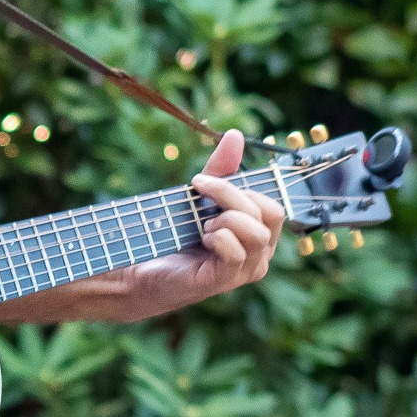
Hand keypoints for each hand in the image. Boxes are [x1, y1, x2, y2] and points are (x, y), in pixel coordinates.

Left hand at [113, 129, 284, 317]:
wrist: (144, 270)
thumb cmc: (178, 235)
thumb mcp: (200, 199)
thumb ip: (221, 170)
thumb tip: (235, 135)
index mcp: (261, 235)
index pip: (272, 206)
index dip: (241, 188)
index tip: (201, 182)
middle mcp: (260, 255)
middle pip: (269, 214)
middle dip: (231, 195)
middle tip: (197, 193)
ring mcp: (246, 270)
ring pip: (256, 233)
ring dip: (225, 219)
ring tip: (201, 225)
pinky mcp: (224, 281)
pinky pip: (236, 254)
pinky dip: (218, 238)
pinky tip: (201, 238)